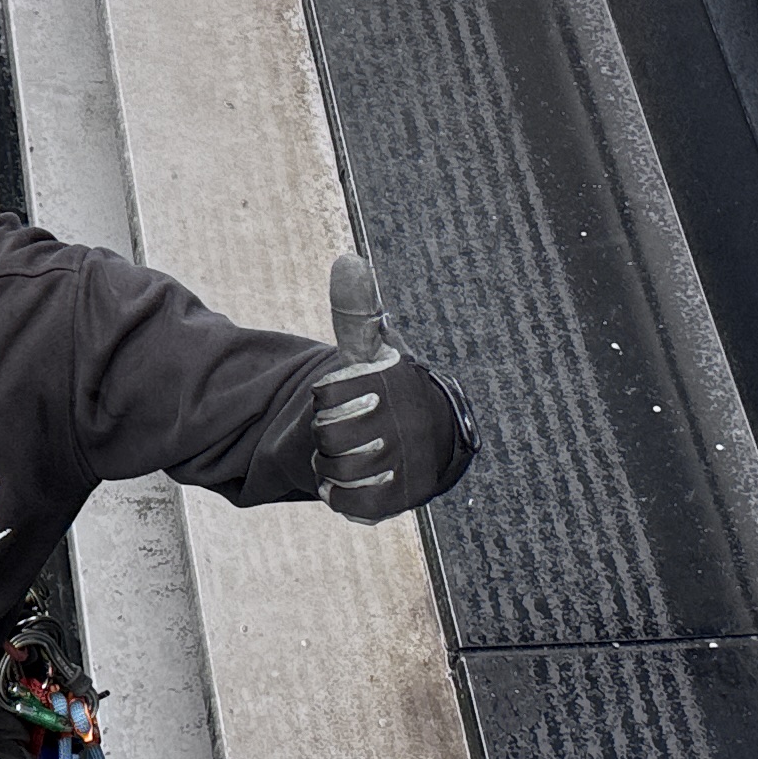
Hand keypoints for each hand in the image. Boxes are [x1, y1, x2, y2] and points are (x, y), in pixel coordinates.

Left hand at [314, 252, 471, 522]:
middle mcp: (407, 421)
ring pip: (335, 467)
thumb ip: (357, 310)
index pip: (326, 395)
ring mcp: (405, 462)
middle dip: (328, 433)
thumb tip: (348, 259)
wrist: (431, 441)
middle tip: (353, 426)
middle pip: (326, 433)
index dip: (329, 397)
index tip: (353, 393)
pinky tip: (356, 478)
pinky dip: (340, 492)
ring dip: (333, 462)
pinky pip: (346, 499)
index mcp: (394, 380)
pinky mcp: (401, 499)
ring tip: (356, 450)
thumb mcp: (375, 349)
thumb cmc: (392, 390)